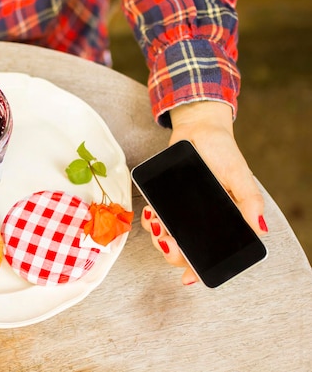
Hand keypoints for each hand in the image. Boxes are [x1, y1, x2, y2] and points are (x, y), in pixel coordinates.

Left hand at [141, 101, 267, 284]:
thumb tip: (260, 229)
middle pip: (183, 251)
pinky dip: (149, 220)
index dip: (199, 270)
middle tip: (168, 242)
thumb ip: (250, 201)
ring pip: (164, 239)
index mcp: (221, 222)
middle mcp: (199, 222)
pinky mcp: (164, 203)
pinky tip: (150, 212)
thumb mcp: (239, 175)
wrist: (197, 130)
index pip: (210, 253)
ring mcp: (180, 214)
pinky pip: (152, 219)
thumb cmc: (223, 152)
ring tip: (157, 221)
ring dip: (158, 235)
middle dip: (172, 253)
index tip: (189, 279)